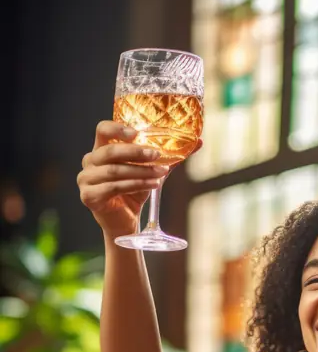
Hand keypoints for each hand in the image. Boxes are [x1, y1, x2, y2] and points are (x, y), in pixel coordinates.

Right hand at [77, 120, 169, 236]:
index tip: (137, 132)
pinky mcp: (89, 196)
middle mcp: (90, 162)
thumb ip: (170, 156)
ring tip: (160, 174)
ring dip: (140, 171)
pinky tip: (152, 185)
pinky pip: (114, 187)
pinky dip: (135, 185)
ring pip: (115, 171)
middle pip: (110, 151)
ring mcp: (86, 179)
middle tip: (156, 155)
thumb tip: (198, 142)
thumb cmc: (135, 192)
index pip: (102, 129)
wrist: (126, 222)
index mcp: (100, 149)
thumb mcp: (151, 170)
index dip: (117, 128)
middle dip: (135, 152)